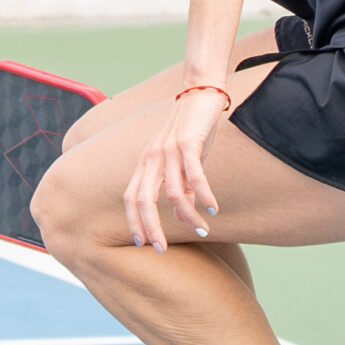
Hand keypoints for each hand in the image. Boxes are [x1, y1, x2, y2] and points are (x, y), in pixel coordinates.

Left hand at [123, 87, 224, 252]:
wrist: (200, 93)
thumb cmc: (191, 130)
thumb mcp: (182, 160)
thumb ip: (182, 184)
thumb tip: (187, 210)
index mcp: (146, 163)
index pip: (132, 197)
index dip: (134, 221)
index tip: (142, 244)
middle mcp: (152, 158)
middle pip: (144, 200)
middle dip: (150, 228)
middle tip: (161, 250)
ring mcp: (168, 151)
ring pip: (172, 192)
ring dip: (187, 216)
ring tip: (202, 231)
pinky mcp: (188, 143)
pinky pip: (194, 175)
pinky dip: (204, 194)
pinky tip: (213, 208)